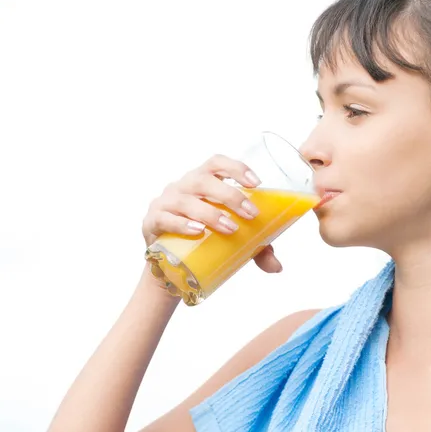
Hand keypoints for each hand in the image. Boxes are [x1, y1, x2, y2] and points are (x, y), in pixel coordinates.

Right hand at [141, 154, 282, 272]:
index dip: (236, 168)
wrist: (169, 265)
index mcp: (203, 182)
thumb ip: (256, 250)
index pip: (217, 163)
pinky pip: (165, 218)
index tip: (257, 184)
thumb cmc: (204, 241)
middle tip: (251, 215)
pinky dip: (181, 223)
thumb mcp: (232, 241)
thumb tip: (277, 267)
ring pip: (186, 199)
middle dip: (230, 195)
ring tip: (230, 228)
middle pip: (204, 180)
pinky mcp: (152, 222)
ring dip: (210, 212)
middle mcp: (183, 187)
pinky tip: (197, 231)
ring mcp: (165, 203)